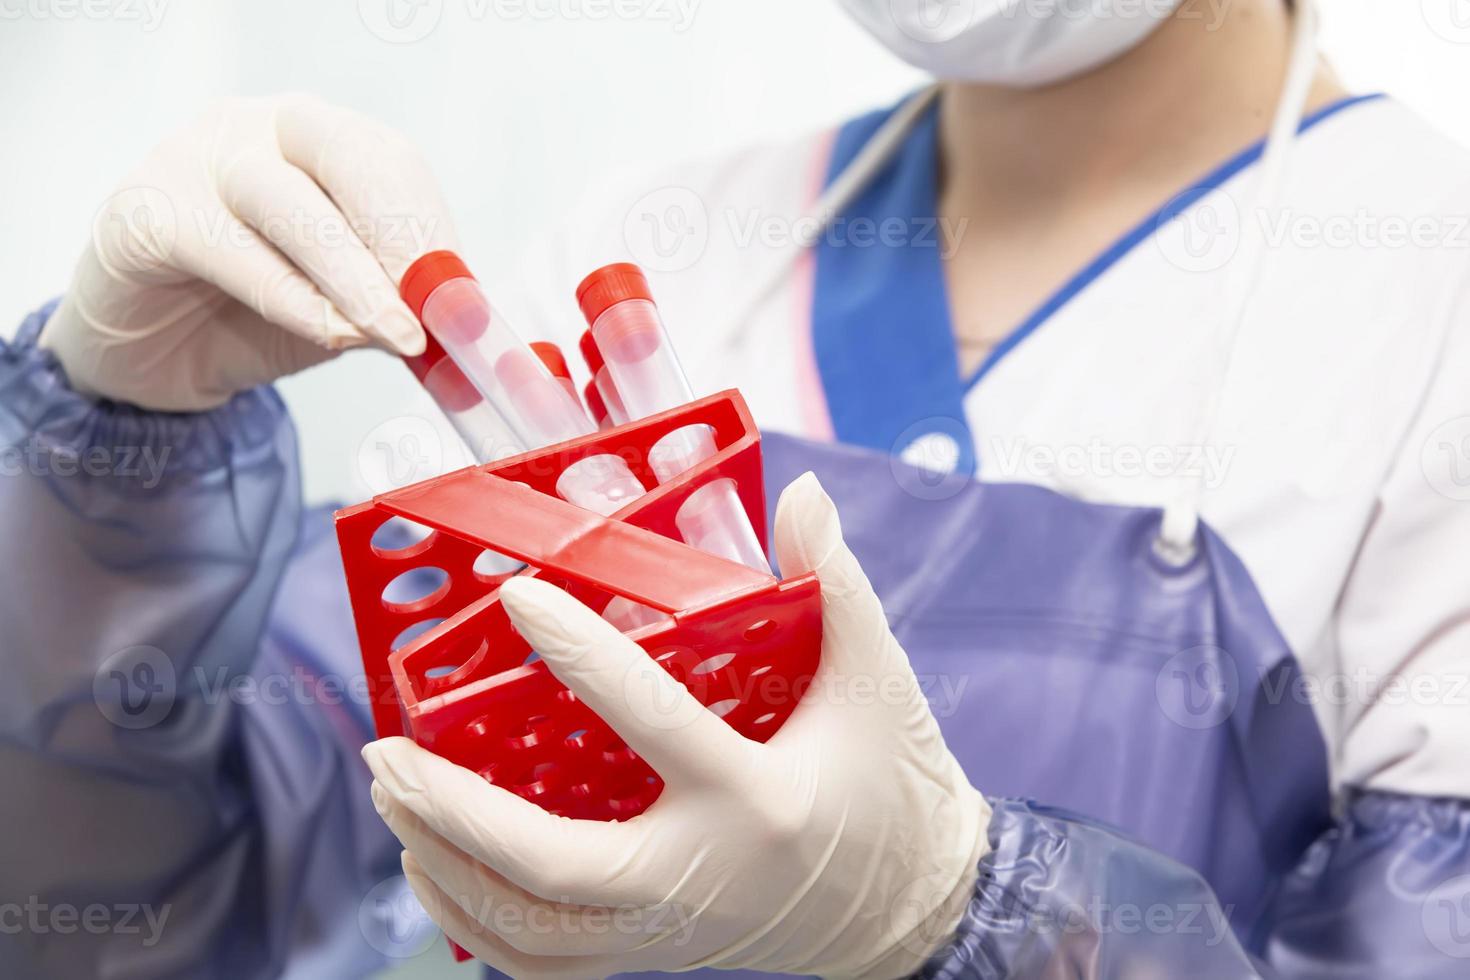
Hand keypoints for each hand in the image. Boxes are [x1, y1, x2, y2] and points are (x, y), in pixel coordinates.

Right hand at [42, 95, 453, 410]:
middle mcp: (256, 131)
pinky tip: (324, 332)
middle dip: (397, 233)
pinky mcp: (142, 211)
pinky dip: (285, 295)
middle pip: (341, 154)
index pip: (387, 160)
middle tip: (433, 308)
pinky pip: (223, 245)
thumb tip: (446, 316)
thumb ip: (387, 302)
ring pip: (284, 200)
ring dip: (351, 273)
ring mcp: (193, 159)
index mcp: (315, 142)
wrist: (151, 359)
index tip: (462, 294)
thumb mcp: (338, 310)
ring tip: (391, 331)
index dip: (429, 225)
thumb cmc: (250, 317)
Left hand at [363, 473, 991, 978]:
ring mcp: (676, 928)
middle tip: (389, 755)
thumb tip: (802, 492)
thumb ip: (838, 587)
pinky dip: (483, 929)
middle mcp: (704, 877)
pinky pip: (551, 966)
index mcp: (757, 799)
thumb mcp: (879, 684)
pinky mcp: (663, 954)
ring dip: (450, 871)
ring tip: (395, 808)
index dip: (580, 655)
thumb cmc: (898, 788)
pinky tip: (443, 876)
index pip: (650, 721)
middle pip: (551, 865)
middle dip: (455, 813)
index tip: (517, 598)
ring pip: (534, 931)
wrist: (921, 911)